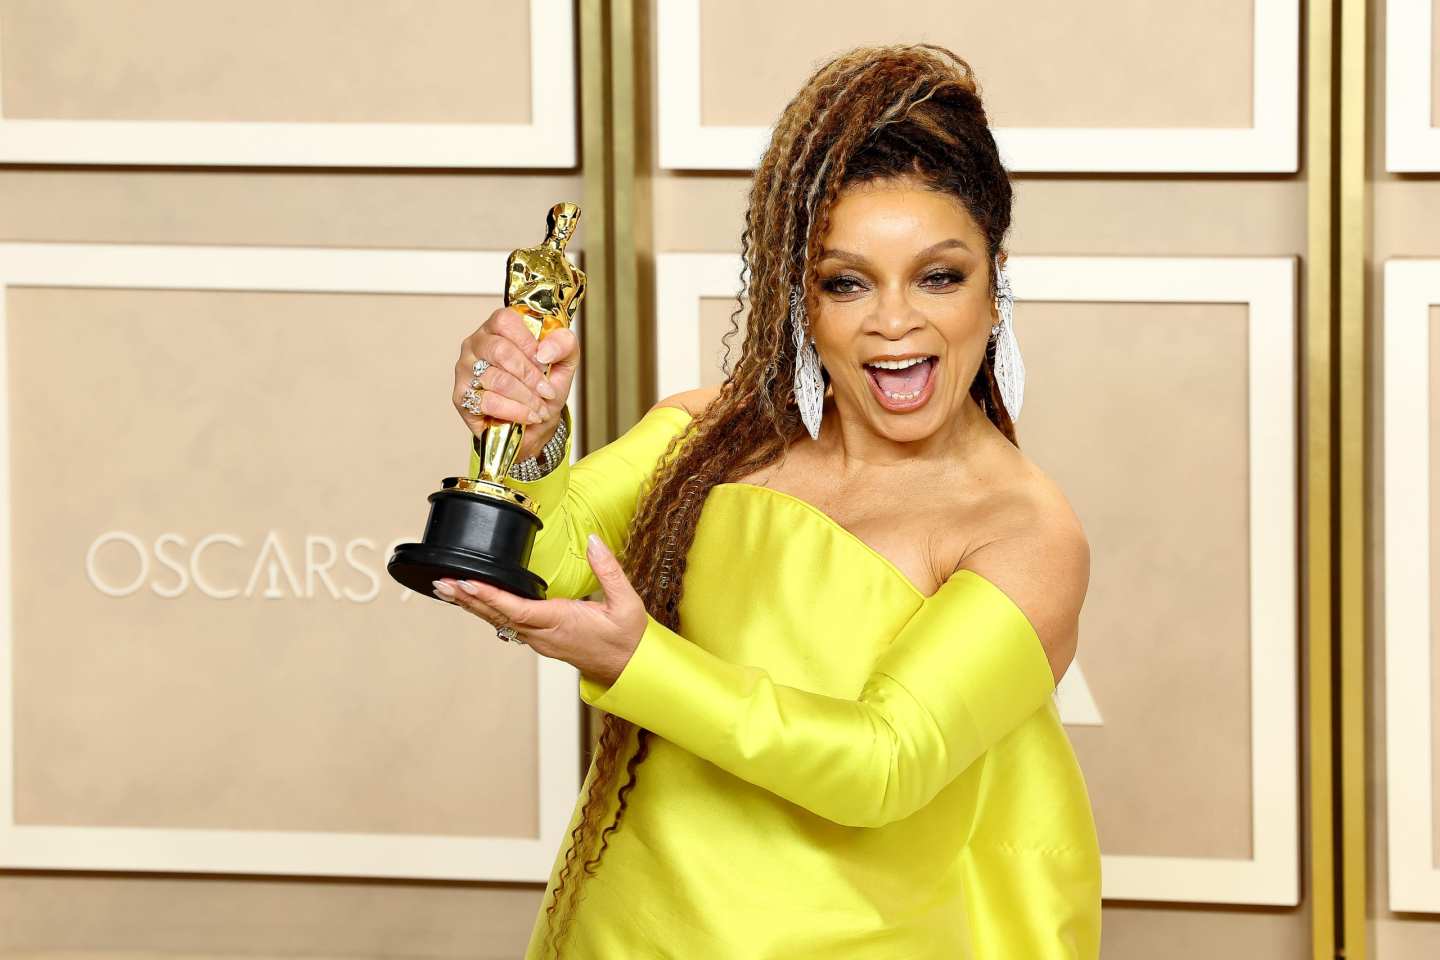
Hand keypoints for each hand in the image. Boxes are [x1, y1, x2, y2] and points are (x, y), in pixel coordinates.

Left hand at [431, 534, 645, 685]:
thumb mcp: (626, 603)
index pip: (518, 609)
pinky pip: (507, 624)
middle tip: (442, 584)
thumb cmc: (627, 640)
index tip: (468, 583)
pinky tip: (474, 602)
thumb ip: (608, 569)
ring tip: (448, 589)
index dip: (490, 597)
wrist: (630, 669)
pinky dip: (487, 611)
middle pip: (498, 616)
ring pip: (499, 622)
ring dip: (472, 606)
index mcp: (561, 622)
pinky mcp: (541, 641)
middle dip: (468, 600)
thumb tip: (593, 541)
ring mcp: (540, 640)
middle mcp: (544, 635)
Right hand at [455, 307, 579, 462]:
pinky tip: (528, 416)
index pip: (505, 321)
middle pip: (500, 350)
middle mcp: (477, 344)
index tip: (545, 362)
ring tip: (541, 408)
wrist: (536, 421)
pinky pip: (489, 402)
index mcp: (498, 327)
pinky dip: (515, 411)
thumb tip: (545, 350)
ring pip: (497, 379)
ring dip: (526, 398)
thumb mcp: (564, 361)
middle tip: (547, 391)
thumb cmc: (544, 386)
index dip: (528, 342)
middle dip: (530, 375)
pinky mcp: (461, 396)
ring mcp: (465, 369)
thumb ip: (564, 344)